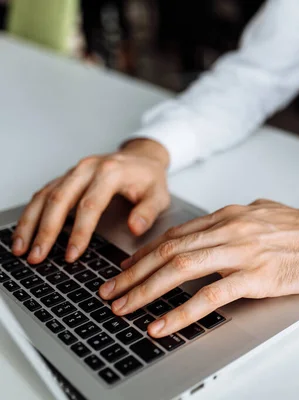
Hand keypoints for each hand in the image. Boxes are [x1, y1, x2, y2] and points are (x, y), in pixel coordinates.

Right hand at [12, 139, 170, 263]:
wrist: (142, 157)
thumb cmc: (150, 178)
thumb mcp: (159, 195)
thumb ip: (148, 212)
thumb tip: (135, 228)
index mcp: (111, 172)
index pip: (90, 205)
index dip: (80, 232)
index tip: (72, 254)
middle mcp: (88, 169)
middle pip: (60, 199)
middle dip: (46, 231)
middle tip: (38, 256)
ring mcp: (74, 171)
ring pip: (46, 196)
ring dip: (31, 223)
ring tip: (22, 248)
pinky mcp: (66, 177)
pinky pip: (43, 194)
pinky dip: (31, 214)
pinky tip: (24, 232)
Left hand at [99, 200, 298, 336]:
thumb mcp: (265, 216)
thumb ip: (237, 223)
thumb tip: (217, 232)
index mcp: (231, 216)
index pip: (177, 234)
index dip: (146, 252)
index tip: (127, 267)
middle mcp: (230, 229)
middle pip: (169, 249)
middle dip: (133, 272)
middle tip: (110, 290)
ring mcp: (242, 252)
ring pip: (180, 268)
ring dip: (146, 289)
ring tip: (123, 307)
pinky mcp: (257, 276)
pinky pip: (209, 296)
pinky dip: (180, 311)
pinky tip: (162, 324)